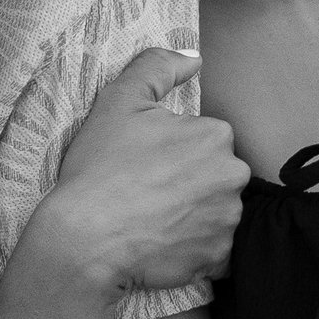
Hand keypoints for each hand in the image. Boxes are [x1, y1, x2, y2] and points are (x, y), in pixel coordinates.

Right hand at [22, 51, 247, 308]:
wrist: (85, 241)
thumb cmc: (100, 169)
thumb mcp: (119, 101)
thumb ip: (157, 67)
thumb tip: (193, 60)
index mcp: (215, 136)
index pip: (203, 139)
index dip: (172, 150)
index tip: (144, 163)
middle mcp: (232, 177)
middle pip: (214, 175)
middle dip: (189, 182)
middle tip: (147, 192)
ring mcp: (227, 221)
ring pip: (215, 211)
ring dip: (193, 215)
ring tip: (152, 220)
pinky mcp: (218, 259)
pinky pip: (213, 249)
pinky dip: (193, 247)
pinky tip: (162, 244)